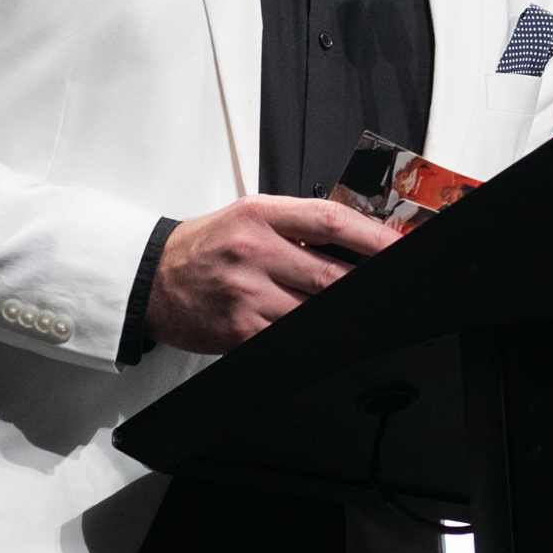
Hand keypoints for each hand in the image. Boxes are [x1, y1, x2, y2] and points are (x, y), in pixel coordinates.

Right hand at [144, 195, 399, 354]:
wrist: (152, 278)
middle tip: (391, 286)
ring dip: (339, 312)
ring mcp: (247, 294)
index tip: (400, 246)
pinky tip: (319, 331)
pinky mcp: (240, 330)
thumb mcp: (249, 216)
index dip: (375, 236)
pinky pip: (290, 336)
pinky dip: (310, 335)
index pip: (331, 220)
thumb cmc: (206, 245)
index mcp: (261, 215)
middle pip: (331, 271)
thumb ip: (297, 223)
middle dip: (366, 282)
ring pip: (315, 309)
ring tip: (353, 309)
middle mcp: (254, 251)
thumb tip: (358, 238)